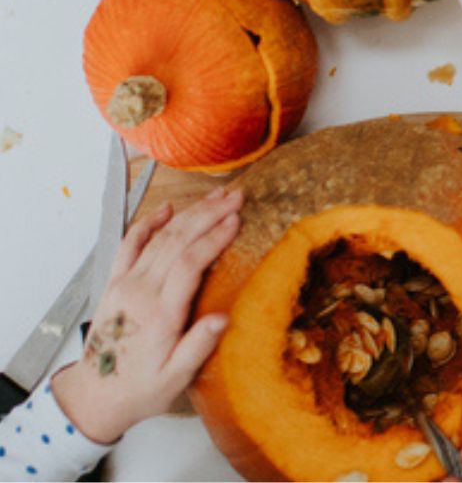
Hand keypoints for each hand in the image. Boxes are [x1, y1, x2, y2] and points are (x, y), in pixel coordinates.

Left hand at [51, 189, 242, 443]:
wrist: (93, 396)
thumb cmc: (139, 389)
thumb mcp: (175, 378)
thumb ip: (198, 346)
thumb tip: (223, 318)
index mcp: (159, 314)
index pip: (189, 263)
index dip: (214, 238)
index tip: (236, 220)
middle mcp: (139, 292)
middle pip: (176, 241)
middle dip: (208, 215)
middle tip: (234, 197)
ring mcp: (124, 284)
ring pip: (158, 238)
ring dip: (188, 214)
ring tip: (215, 197)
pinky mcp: (114, 283)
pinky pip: (129, 245)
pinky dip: (148, 223)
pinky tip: (166, 208)